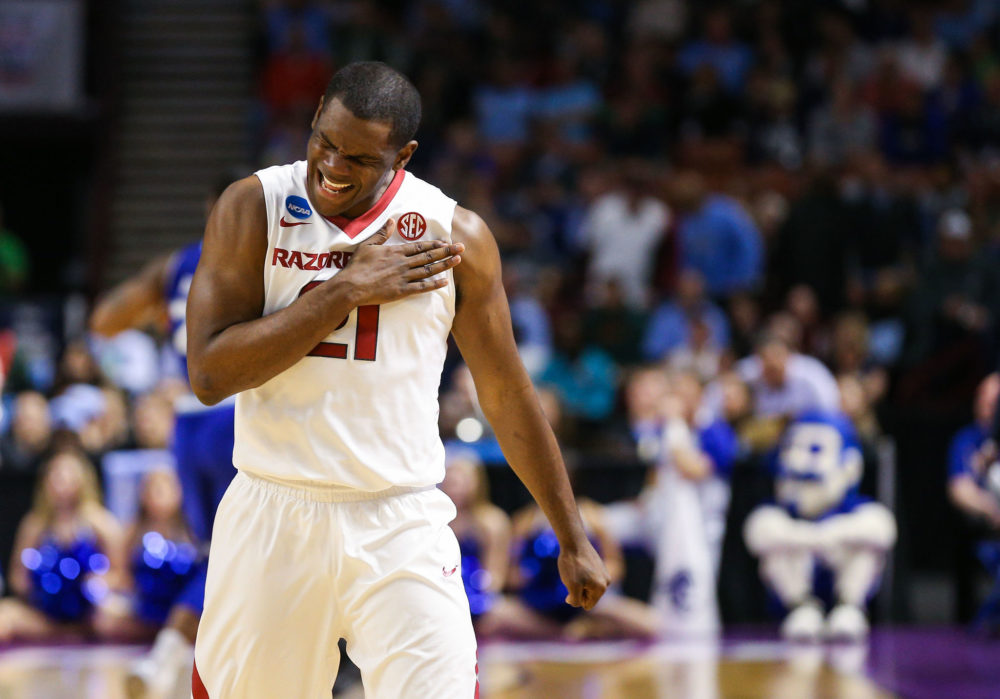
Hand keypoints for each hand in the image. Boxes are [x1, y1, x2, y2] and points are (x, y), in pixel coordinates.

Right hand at [339, 218, 463, 305]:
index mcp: (395, 251)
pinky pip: (421, 287)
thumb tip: (391, 220)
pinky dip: (433, 285)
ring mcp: (403, 277)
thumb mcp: (367, 245)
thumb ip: (382, 233)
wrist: (351, 286)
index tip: (446, 242)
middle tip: (461, 248)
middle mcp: (403, 263)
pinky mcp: (401, 291)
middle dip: (446, 251)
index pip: (420, 246)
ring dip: (444, 265)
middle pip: (429, 256)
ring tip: (457, 260)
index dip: (434, 244)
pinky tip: (444, 282)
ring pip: (428, 270)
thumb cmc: (356, 266)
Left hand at [557, 539, 610, 610]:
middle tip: (573, 576)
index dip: (576, 597)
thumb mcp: (571, 587)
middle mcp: (607, 581)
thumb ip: (576, 601)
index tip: (572, 584)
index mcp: (602, 588)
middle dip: (578, 590)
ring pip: (587, 586)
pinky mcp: (599, 565)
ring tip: (575, 570)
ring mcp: (604, 572)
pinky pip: (588, 577)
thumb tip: (577, 602)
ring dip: (579, 582)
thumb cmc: (572, 565)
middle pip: (588, 596)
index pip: (587, 605)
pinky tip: (577, 565)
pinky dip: (581, 574)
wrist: (573, 541)